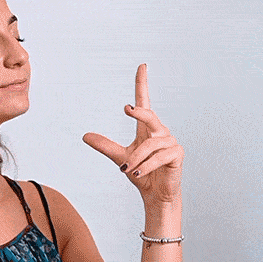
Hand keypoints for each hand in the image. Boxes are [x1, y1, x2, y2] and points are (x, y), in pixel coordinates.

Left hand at [82, 64, 183, 205]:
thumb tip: (85, 136)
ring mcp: (170, 142)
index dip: (142, 84)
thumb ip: (105, 146)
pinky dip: (146, 165)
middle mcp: (160, 132)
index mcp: (147, 129)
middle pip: (149, 115)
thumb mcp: (120, 157)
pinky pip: (158, 157)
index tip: (142, 66)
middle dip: (139, 112)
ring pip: (149, 144)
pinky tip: (137, 172)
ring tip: (127, 169)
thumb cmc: (141, 173)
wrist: (155, 195)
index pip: (144, 101)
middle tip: (127, 109)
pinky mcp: (177, 154)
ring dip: (136, 158)